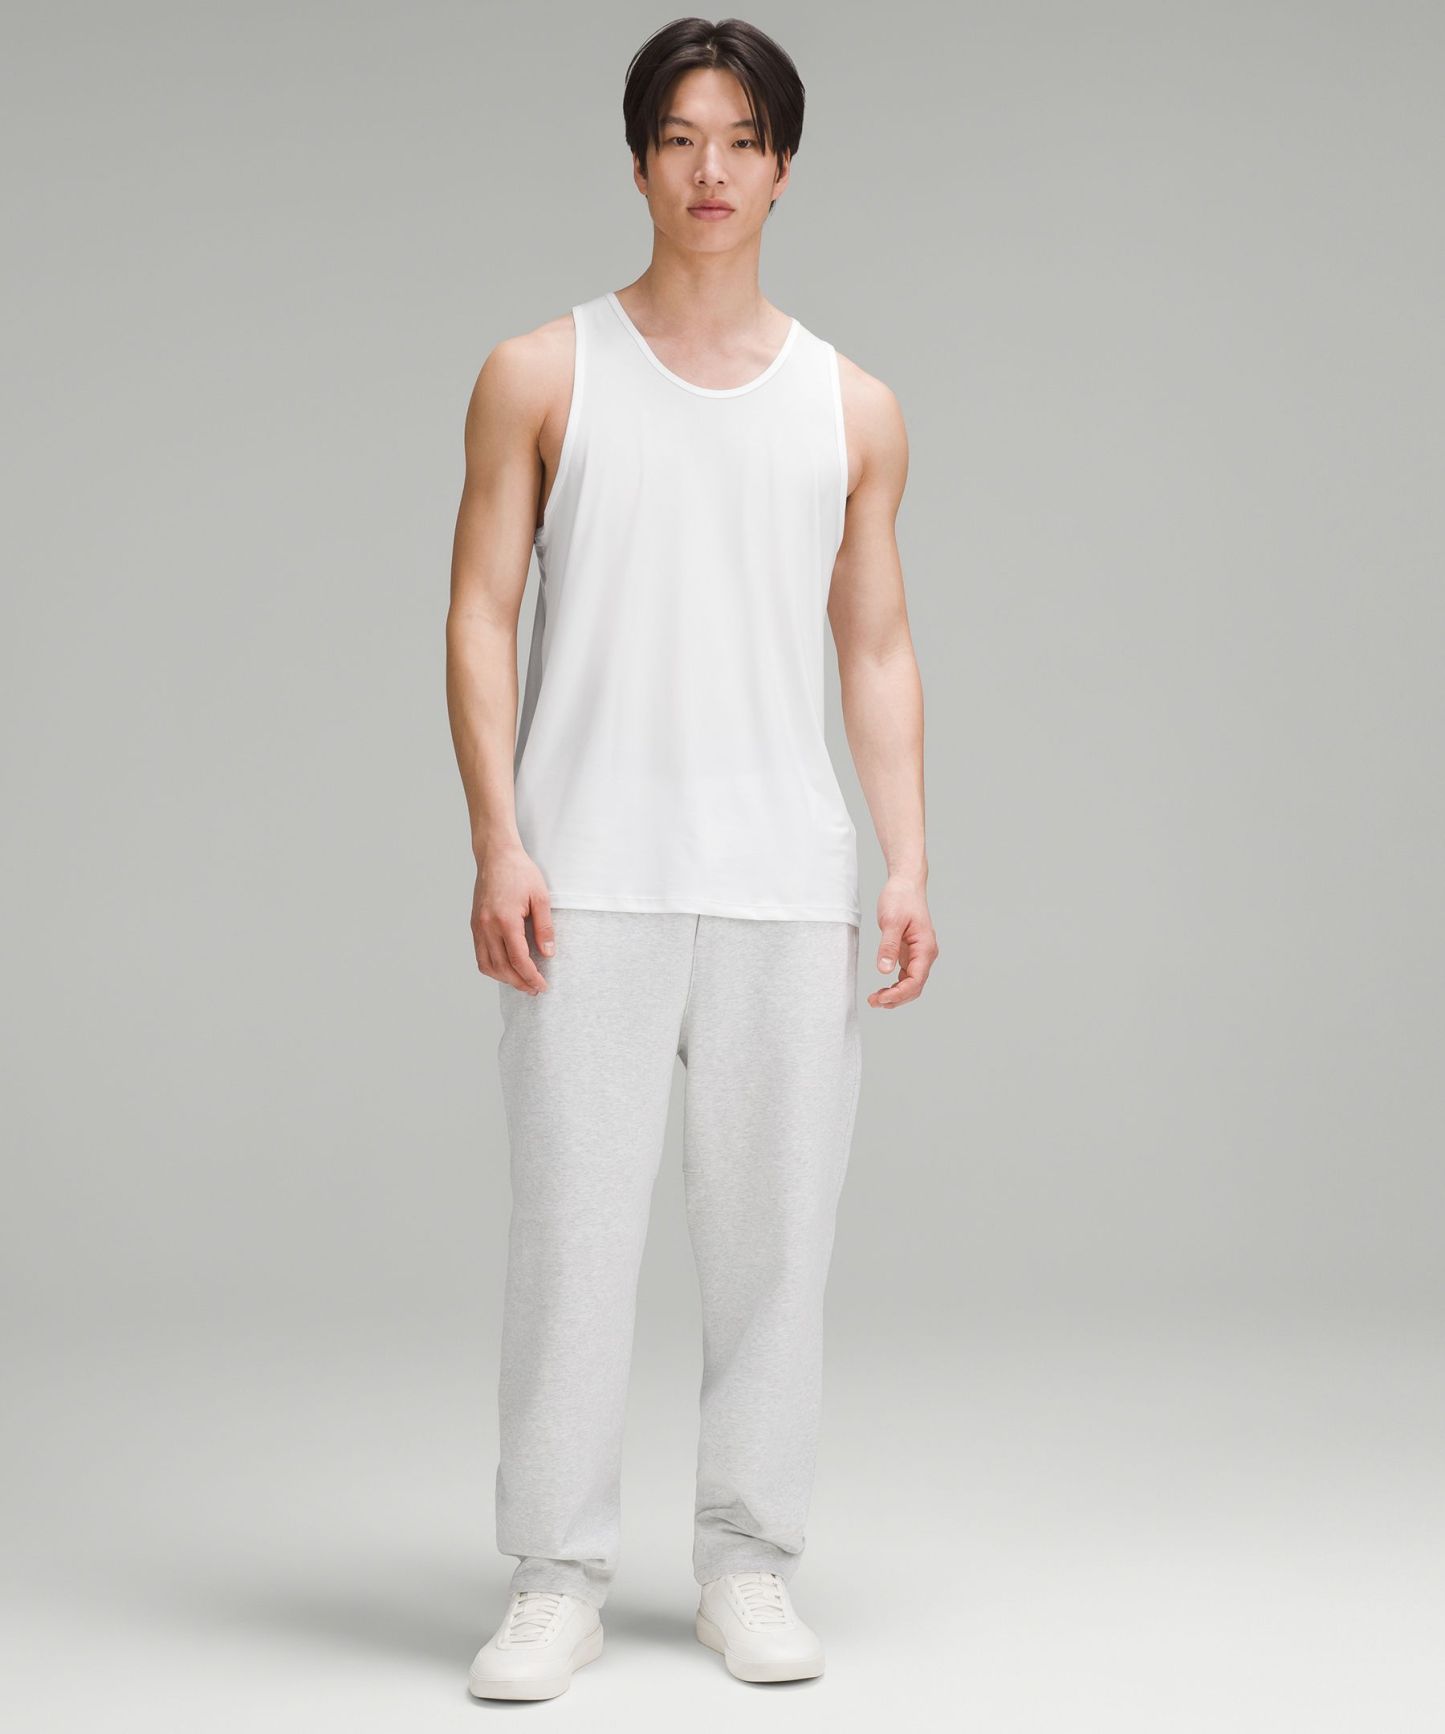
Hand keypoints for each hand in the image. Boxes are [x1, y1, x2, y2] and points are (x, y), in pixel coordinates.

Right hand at [471, 844, 554, 992]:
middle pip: (502, 967)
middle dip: (519, 982)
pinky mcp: (474, 925)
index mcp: (505, 920)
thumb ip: (544, 927)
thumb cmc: (520, 872)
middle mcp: (488, 926)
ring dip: (504, 978)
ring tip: (521, 982)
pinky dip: (492, 967)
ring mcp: (478, 927)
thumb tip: (548, 953)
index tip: (542, 985)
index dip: (531, 976)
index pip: (518, 959)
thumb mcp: (541, 897)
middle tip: (534, 989)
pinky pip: (479, 955)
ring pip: (487, 965)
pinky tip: (505, 969)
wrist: (496, 856)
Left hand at [867, 873, 938, 1008]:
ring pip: (911, 983)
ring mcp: (919, 954)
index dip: (899, 994)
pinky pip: (907, 975)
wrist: (905, 884)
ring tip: (876, 999)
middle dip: (896, 998)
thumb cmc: (901, 898)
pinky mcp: (911, 952)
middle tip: (873, 1002)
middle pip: (915, 986)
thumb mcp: (891, 921)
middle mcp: (925, 954)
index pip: (916, 981)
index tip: (881, 999)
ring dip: (896, 994)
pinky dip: (896, 985)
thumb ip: (888, 946)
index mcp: (925, 948)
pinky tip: (883, 990)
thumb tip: (884, 970)